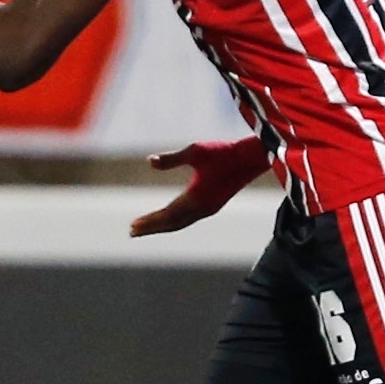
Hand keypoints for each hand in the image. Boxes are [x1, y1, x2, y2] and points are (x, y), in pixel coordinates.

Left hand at [130, 137, 270, 236]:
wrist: (252, 158)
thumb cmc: (224, 152)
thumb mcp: (196, 151)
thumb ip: (171, 159)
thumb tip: (149, 161)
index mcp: (196, 197)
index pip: (167, 215)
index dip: (149, 221)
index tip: (132, 226)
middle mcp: (202, 207)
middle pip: (172, 223)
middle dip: (152, 228)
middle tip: (132, 232)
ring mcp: (209, 208)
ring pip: (181, 222)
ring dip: (163, 226)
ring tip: (146, 228)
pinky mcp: (214, 205)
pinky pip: (189, 219)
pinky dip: (175, 222)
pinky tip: (170, 217)